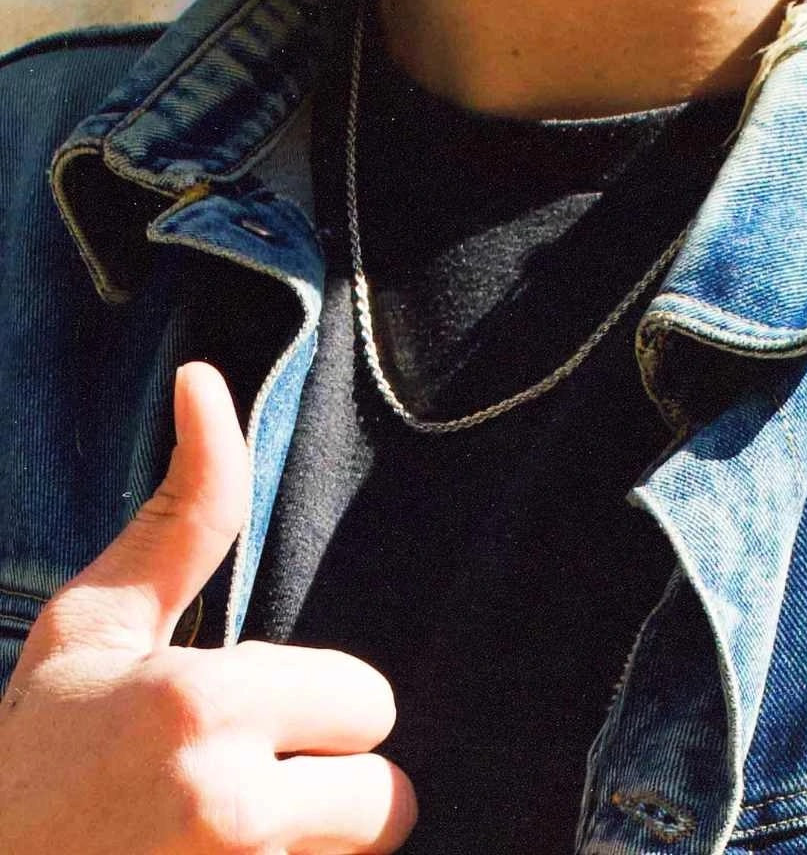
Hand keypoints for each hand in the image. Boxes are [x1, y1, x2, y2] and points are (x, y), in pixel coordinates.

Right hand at [0, 362, 415, 853]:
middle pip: (390, 798)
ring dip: (319, 850)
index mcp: (206, 710)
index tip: (259, 716)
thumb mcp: (98, 622)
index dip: (324, 707)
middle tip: (248, 786)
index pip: (373, 702)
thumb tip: (204, 380)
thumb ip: (184, 512)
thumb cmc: (35, 752)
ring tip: (229, 843)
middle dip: (335, 786)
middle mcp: (230, 815)